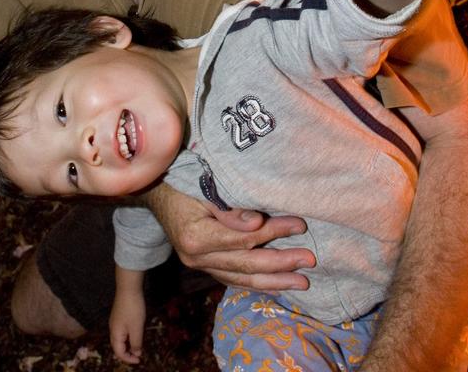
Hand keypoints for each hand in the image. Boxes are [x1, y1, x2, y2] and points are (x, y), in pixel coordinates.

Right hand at [109, 282, 145, 364]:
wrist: (129, 287)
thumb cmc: (133, 309)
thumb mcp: (137, 328)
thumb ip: (136, 342)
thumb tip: (136, 353)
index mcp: (115, 334)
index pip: (119, 352)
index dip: (128, 359)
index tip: (139, 361)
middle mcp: (113, 329)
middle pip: (118, 346)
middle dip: (128, 353)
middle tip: (139, 355)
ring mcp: (115, 321)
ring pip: (121, 338)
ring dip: (129, 344)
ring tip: (139, 345)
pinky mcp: (120, 314)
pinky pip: (123, 330)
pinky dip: (129, 335)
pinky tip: (137, 332)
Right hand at [145, 183, 314, 289]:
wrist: (157, 192)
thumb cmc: (183, 182)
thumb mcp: (204, 187)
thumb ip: (229, 208)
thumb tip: (257, 223)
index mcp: (197, 237)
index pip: (245, 239)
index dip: (275, 232)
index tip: (300, 225)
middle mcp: (197, 258)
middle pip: (247, 264)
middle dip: (282, 264)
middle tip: (310, 260)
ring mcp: (200, 266)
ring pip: (242, 279)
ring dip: (275, 281)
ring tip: (302, 282)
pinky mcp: (204, 267)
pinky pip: (235, 279)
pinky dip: (258, 282)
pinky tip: (278, 284)